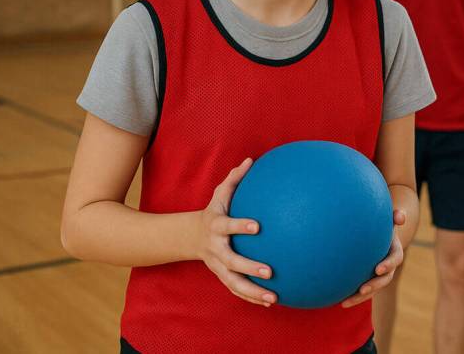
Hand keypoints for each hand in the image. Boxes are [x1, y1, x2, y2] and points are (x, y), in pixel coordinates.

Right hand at [194, 157, 276, 306]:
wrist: (189, 237)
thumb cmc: (214, 211)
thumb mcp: (220, 194)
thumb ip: (235, 178)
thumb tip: (252, 160)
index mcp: (216, 227)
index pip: (228, 226)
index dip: (241, 225)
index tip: (258, 226)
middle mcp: (216, 249)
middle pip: (231, 261)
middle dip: (249, 268)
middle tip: (270, 271)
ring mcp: (217, 265)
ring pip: (233, 283)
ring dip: (253, 292)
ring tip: (274, 298)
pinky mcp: (221, 276)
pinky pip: (236, 290)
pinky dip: (251, 298)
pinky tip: (271, 302)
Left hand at [342, 209, 406, 307]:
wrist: (378, 236)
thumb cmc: (381, 225)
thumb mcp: (387, 219)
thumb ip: (394, 216)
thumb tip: (400, 217)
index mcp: (394, 251)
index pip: (395, 259)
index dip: (388, 265)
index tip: (377, 269)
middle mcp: (389, 266)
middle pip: (385, 279)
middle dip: (374, 285)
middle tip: (362, 289)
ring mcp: (379, 275)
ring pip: (373, 290)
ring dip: (361, 297)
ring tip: (345, 302)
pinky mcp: (369, 280)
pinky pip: (363, 292)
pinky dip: (353, 297)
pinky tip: (339, 301)